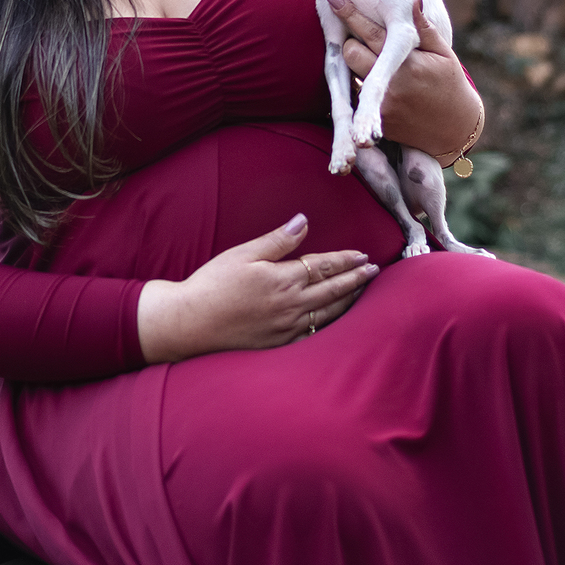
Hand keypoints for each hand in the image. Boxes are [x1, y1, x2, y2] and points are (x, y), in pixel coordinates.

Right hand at [137, 213, 377, 363]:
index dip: (345, 260)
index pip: (323, 266)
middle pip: (332, 289)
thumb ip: (277, 240)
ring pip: (328, 312)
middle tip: (373, 271)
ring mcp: (287, 327)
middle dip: (355, 279)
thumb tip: (302, 221)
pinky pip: (314, 332)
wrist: (191, 323)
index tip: (362, 255)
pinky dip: (330, 322)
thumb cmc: (213, 285)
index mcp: (283, 279)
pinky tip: (336, 318)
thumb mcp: (243, 254)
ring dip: (348, 300)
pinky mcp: (279, 343)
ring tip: (362, 291)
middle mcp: (291, 304)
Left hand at [327, 0, 482, 161]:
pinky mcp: (376, 121)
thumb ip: (424, 26)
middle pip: (351, 53)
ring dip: (355, 64)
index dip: (351, 14)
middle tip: (359, 38)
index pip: (372, 33)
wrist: (453, 130)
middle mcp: (391, 83)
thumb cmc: (449, 83)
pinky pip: (356, 96)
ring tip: (368, 59)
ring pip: (349, 75)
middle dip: (351, 42)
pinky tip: (372, 81)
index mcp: (408, 61)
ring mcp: (382, 104)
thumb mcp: (443, 53)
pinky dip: (360, 85)